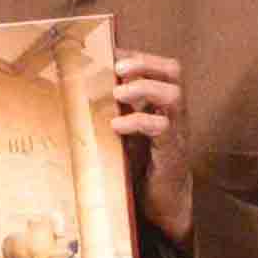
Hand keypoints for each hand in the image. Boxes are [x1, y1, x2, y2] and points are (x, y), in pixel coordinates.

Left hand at [109, 51, 194, 242]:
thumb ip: (114, 111)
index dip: (138, 55)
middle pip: (173, 71)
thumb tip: (80, 92)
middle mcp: (174, 112)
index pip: (160, 66)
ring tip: (119, 93)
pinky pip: (161, 127)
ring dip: (144, 88)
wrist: (164, 204)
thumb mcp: (125, 132)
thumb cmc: (141, 165)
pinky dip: (138, 121)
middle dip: (145, 62)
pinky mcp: (172, 151)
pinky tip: (116, 125)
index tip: (111, 52)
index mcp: (163, 103)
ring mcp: (177, 130)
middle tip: (119, 67)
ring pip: (174, 94)